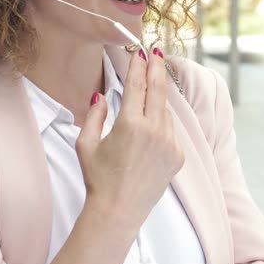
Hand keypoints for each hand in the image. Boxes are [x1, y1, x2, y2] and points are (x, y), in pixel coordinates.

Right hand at [75, 48, 184, 227]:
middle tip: (156, 52)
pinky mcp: (178, 156)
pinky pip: (171, 132)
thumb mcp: (86, 144)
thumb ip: (94, 115)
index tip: (140, 51)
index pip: (137, 86)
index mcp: (130, 125)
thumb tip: (101, 96)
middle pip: (159, 90)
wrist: (119, 211)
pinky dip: (162, 126)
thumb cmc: (98, 179)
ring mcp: (169, 144)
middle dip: (157, 68)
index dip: (139, 66)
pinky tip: (149, 135)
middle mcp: (154, 131)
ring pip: (165, 112)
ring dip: (156, 103)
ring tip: (144, 107)